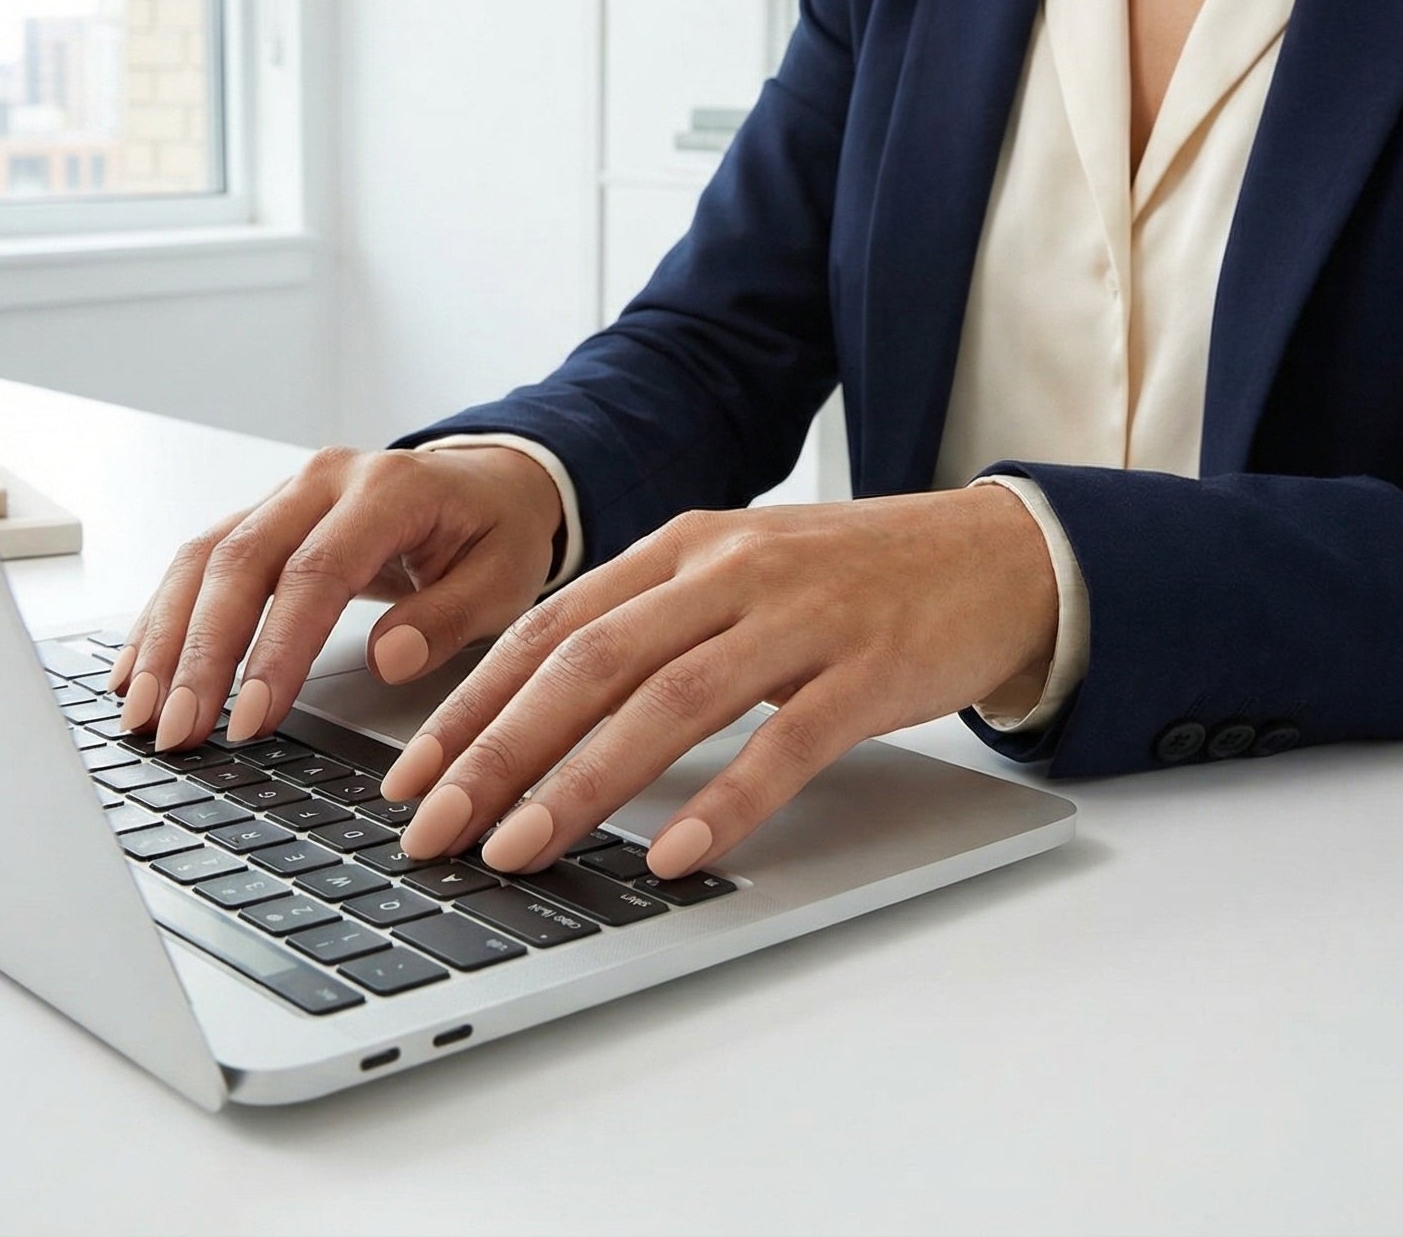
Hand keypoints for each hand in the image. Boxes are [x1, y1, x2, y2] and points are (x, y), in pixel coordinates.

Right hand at [108, 444, 563, 750]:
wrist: (487, 482)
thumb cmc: (497, 531)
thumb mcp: (505, 576)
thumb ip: (449, 617)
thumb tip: (389, 658)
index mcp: (388, 490)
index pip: (316, 572)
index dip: (277, 648)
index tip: (252, 718)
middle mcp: (323, 482)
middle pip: (240, 562)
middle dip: (200, 653)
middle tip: (178, 728)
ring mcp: (286, 496)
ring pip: (204, 559)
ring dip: (166, 639)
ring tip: (142, 712)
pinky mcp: (263, 518)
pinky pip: (200, 562)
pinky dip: (165, 618)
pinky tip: (139, 669)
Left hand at [378, 483, 1058, 879]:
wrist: (994, 553)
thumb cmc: (853, 578)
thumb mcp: (735, 575)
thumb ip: (648, 626)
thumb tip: (533, 715)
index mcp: (681, 547)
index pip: (548, 629)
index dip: (470, 706)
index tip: (409, 780)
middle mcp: (727, 572)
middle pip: (588, 664)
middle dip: (497, 754)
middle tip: (435, 830)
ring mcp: (799, 618)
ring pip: (667, 701)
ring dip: (582, 783)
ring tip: (519, 852)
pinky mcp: (867, 669)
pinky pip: (784, 742)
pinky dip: (723, 801)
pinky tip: (673, 855)